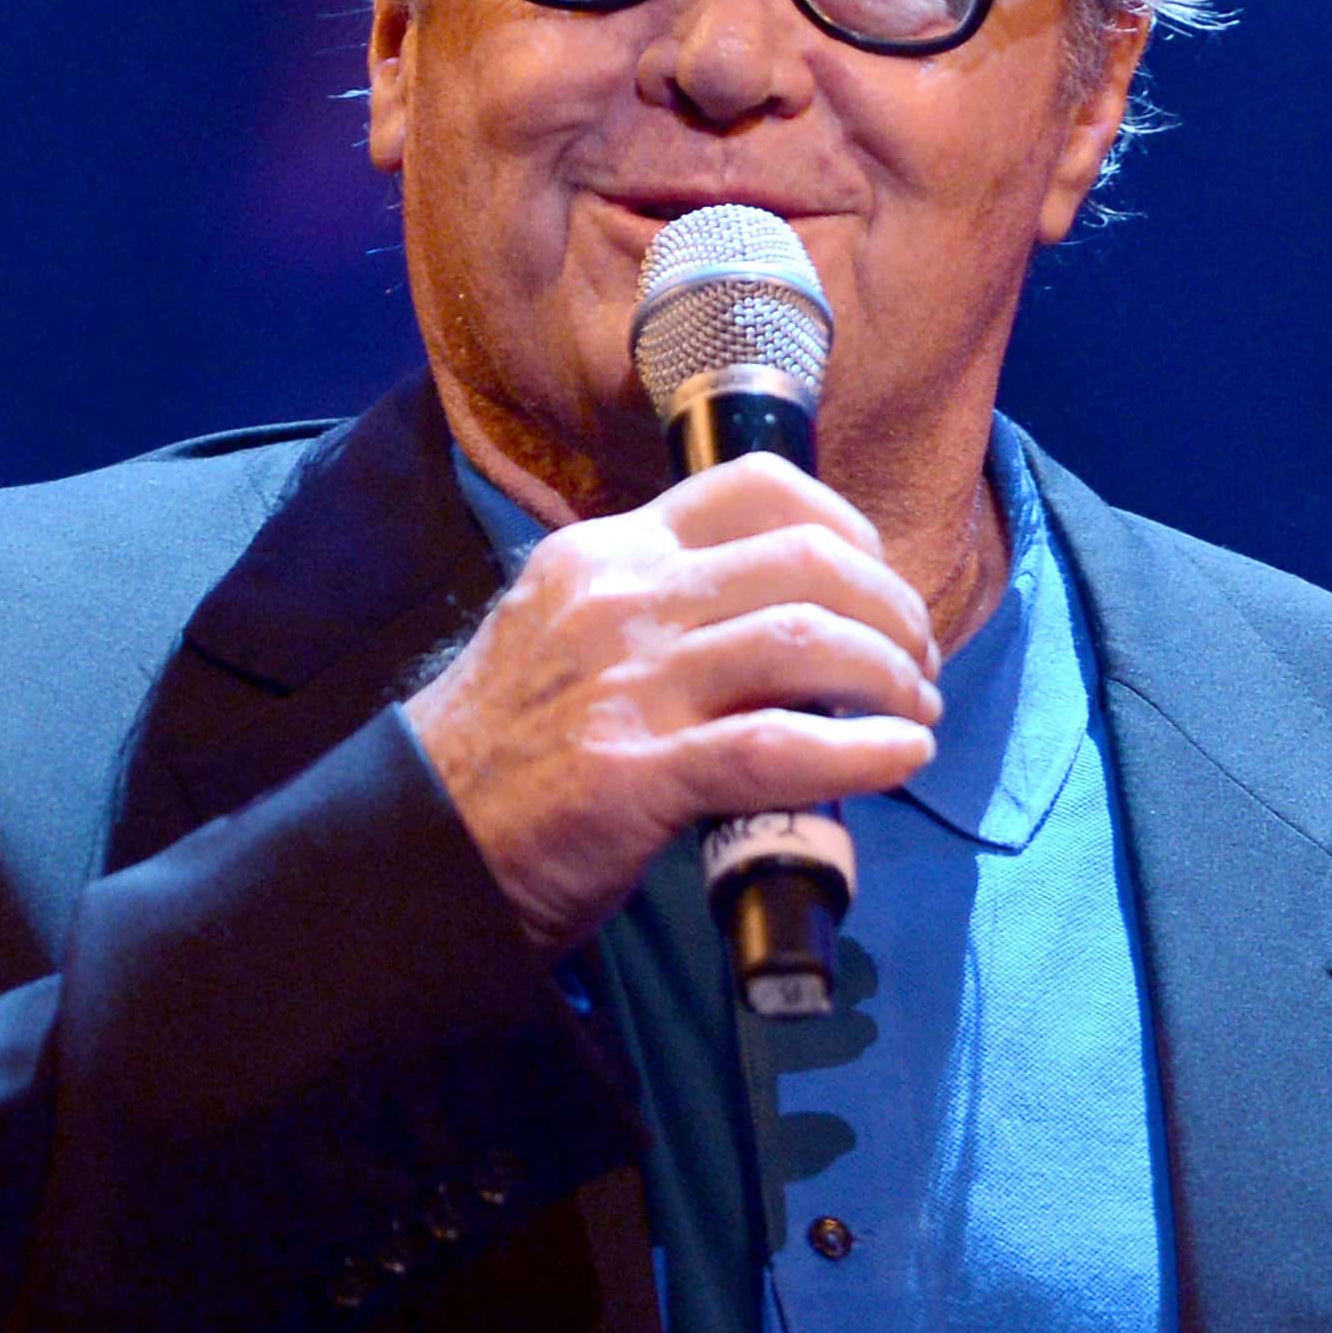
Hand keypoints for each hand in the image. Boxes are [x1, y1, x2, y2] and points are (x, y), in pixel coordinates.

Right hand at [404, 454, 941, 960]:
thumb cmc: (506, 753)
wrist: (414, 846)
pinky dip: (863, 752)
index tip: (879, 581)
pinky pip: (781, 749)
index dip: (849, 528)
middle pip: (805, 560)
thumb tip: (786, 623)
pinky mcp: (634, 774)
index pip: (756, 487)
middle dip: (891, 610)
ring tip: (916, 711)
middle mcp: (618, 600)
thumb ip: (659, 610)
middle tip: (917, 662)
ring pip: (806, 643)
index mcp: (605, 553)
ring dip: (890, 676)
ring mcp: (625, 684)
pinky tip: (902, 758)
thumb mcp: (566, 635)